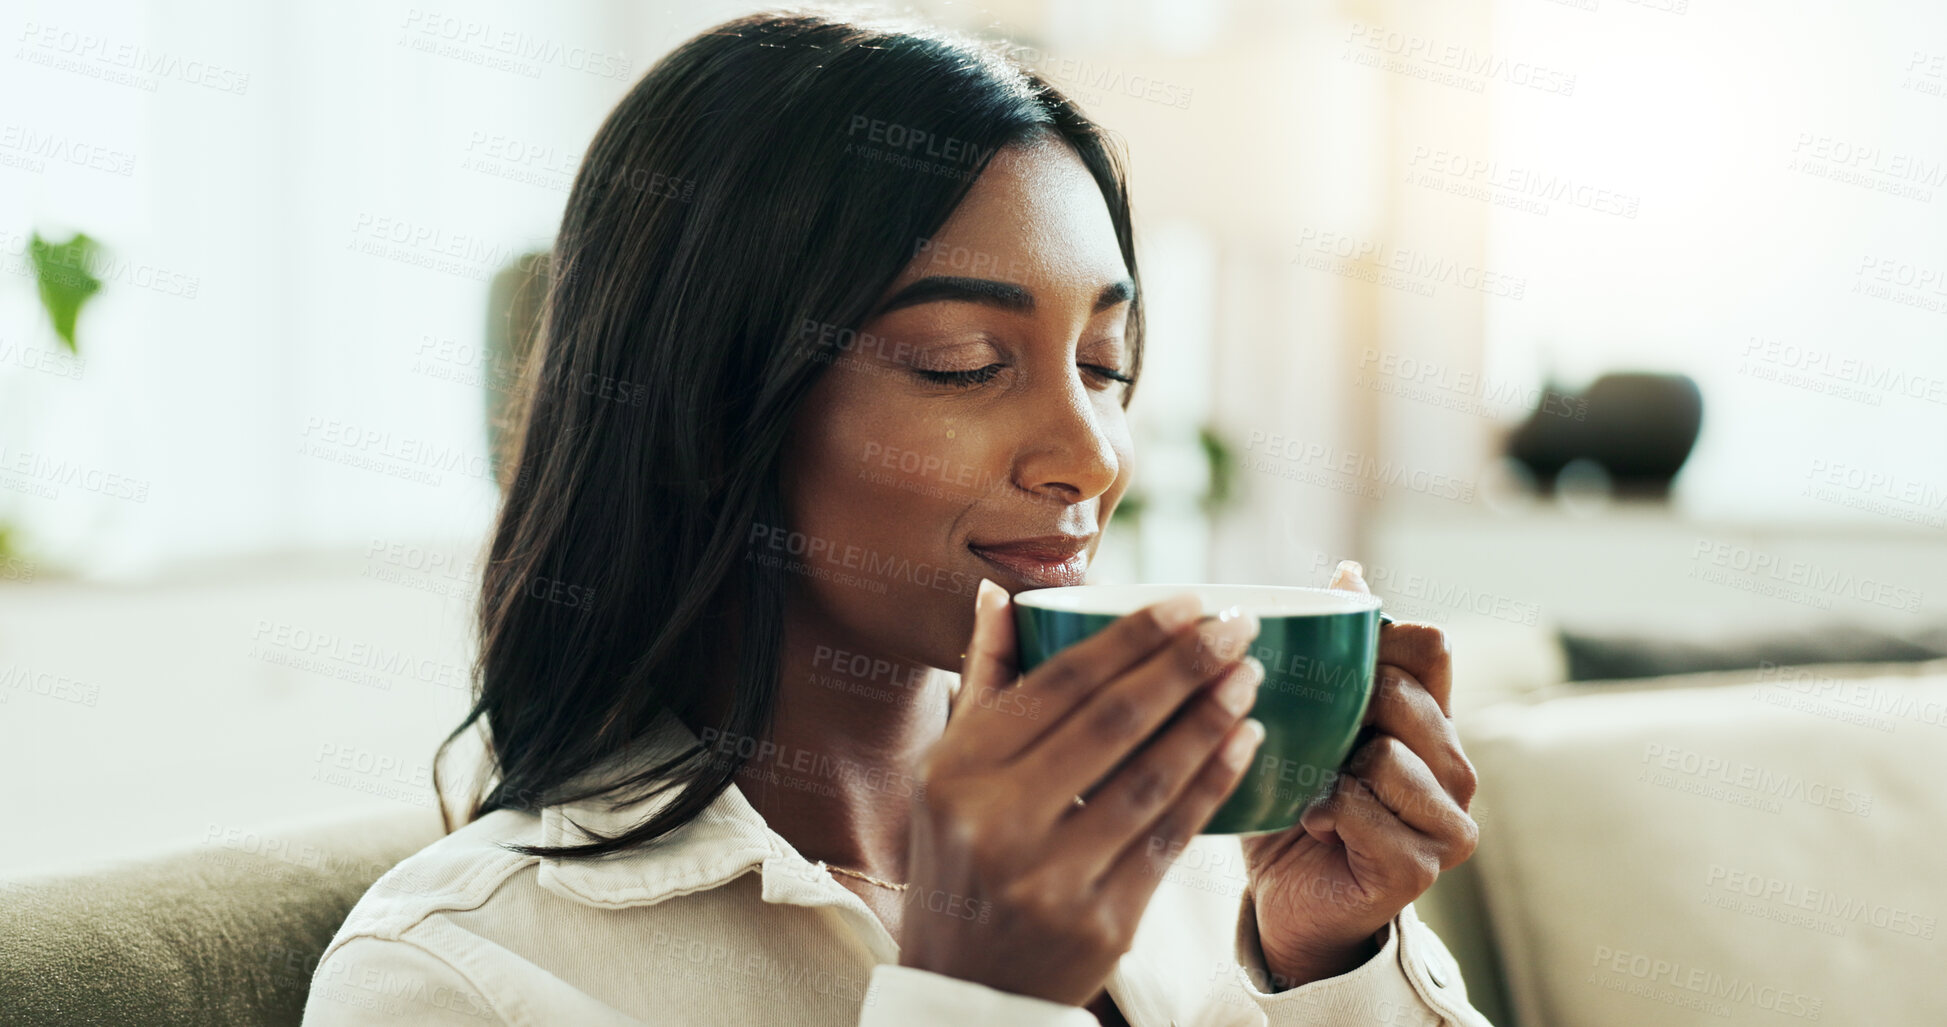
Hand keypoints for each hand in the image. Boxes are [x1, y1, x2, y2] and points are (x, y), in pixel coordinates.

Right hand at [899, 578, 1268, 1006]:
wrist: (967, 990)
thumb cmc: (959, 862)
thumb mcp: (945, 774)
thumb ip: (983, 682)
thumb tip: (1001, 594)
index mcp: (956, 772)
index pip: (1059, 683)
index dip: (1130, 637)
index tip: (1187, 600)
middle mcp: (998, 822)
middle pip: (1112, 722)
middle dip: (1184, 664)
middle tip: (1238, 624)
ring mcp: (1052, 878)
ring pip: (1152, 778)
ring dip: (1210, 718)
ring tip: (1249, 674)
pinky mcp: (1104, 923)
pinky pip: (1172, 837)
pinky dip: (1214, 783)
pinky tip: (1244, 742)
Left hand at [1238, 560, 1478, 989]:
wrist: (1288, 898)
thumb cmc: (1299, 801)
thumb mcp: (1312, 719)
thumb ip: (1337, 654)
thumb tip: (1349, 569)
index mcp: (1433, 719)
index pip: (1430, 645)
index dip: (1376, 642)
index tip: (1330, 669)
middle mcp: (1455, 766)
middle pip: (1404, 693)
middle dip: (1343, 712)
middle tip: (1316, 748)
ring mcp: (1450, 819)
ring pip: (1388, 754)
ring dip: (1333, 771)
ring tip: (1318, 792)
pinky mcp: (1425, 865)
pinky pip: (1367, 809)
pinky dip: (1328, 813)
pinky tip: (1318, 826)